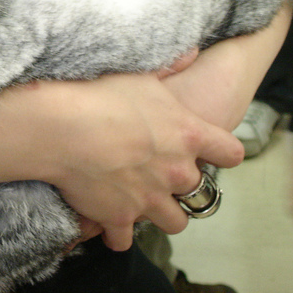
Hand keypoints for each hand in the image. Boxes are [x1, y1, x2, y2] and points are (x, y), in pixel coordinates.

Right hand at [42, 67, 242, 251]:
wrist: (61, 128)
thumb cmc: (99, 95)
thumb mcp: (140, 74)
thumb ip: (170, 66)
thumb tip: (192, 52)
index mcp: (189, 136)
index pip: (230, 153)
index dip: (221, 153)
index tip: (209, 152)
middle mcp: (177, 172)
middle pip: (201, 195)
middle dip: (182, 187)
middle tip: (158, 173)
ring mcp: (150, 199)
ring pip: (174, 223)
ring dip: (159, 214)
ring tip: (140, 201)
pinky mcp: (120, 218)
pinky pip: (125, 240)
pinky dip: (116, 233)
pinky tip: (105, 220)